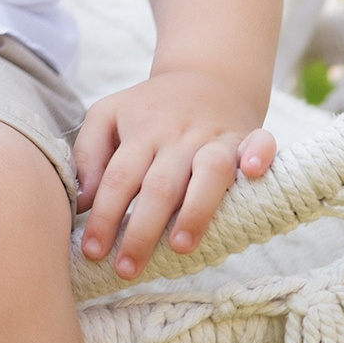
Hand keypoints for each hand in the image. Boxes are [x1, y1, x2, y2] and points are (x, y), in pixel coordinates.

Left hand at [72, 69, 276, 279]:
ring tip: (179, 247)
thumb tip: (82, 201)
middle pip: (160, 186)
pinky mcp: (247, 137)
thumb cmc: (150, 107)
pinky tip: (252, 173)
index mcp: (141, 130)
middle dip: (142, 231)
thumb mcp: (107, 115)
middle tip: (127, 268)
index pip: (119, 178)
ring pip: (209, 172)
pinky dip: (260, 156)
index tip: (93, 251)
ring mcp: (214, 137)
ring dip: (196, 210)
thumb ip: (88, 154)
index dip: (105, 217)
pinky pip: (261, 143)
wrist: (206, 75)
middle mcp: (178, 135)